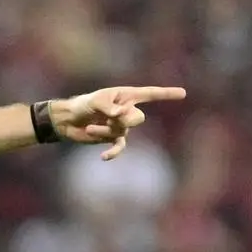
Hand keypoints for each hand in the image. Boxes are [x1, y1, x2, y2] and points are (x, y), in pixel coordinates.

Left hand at [50, 86, 186, 160]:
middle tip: (109, 118)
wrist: (68, 120)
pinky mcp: (112, 138)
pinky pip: (119, 147)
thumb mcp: (94, 102)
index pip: (150, 94)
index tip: (183, 93)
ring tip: (89, 127)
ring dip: (104, 131)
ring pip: (122, 131)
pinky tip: (103, 157)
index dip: (166, 94)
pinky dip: (113, 152)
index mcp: (126, 96)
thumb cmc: (83, 104)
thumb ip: (109, 108)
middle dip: (124, 120)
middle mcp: (127, 110)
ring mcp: (121, 125)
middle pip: (138, 119)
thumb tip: (121, 115)